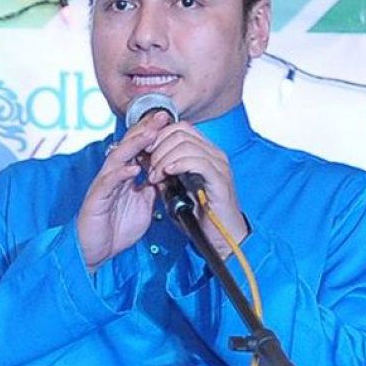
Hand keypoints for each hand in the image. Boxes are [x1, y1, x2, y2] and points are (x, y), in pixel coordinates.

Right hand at [77, 112, 172, 270]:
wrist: (95, 251)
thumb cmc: (115, 229)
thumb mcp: (144, 207)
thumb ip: (152, 189)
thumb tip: (167, 176)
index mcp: (124, 176)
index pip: (138, 149)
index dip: (151, 134)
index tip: (168, 121)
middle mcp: (113, 176)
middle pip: (128, 146)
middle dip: (145, 130)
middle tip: (161, 116)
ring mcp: (104, 185)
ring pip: (118, 158)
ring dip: (134, 145)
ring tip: (150, 133)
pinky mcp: (97, 198)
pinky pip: (108, 182)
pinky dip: (121, 174)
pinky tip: (134, 168)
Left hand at [144, 121, 247, 258]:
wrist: (221, 237)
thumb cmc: (199, 215)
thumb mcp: (174, 189)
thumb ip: (162, 172)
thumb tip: (143, 157)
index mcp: (204, 152)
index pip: (179, 128)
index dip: (158, 136)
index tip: (144, 152)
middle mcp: (213, 154)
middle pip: (180, 131)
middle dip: (158, 147)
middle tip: (149, 168)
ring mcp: (218, 165)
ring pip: (185, 144)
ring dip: (163, 158)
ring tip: (155, 177)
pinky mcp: (220, 179)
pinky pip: (197, 161)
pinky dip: (178, 164)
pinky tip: (167, 174)